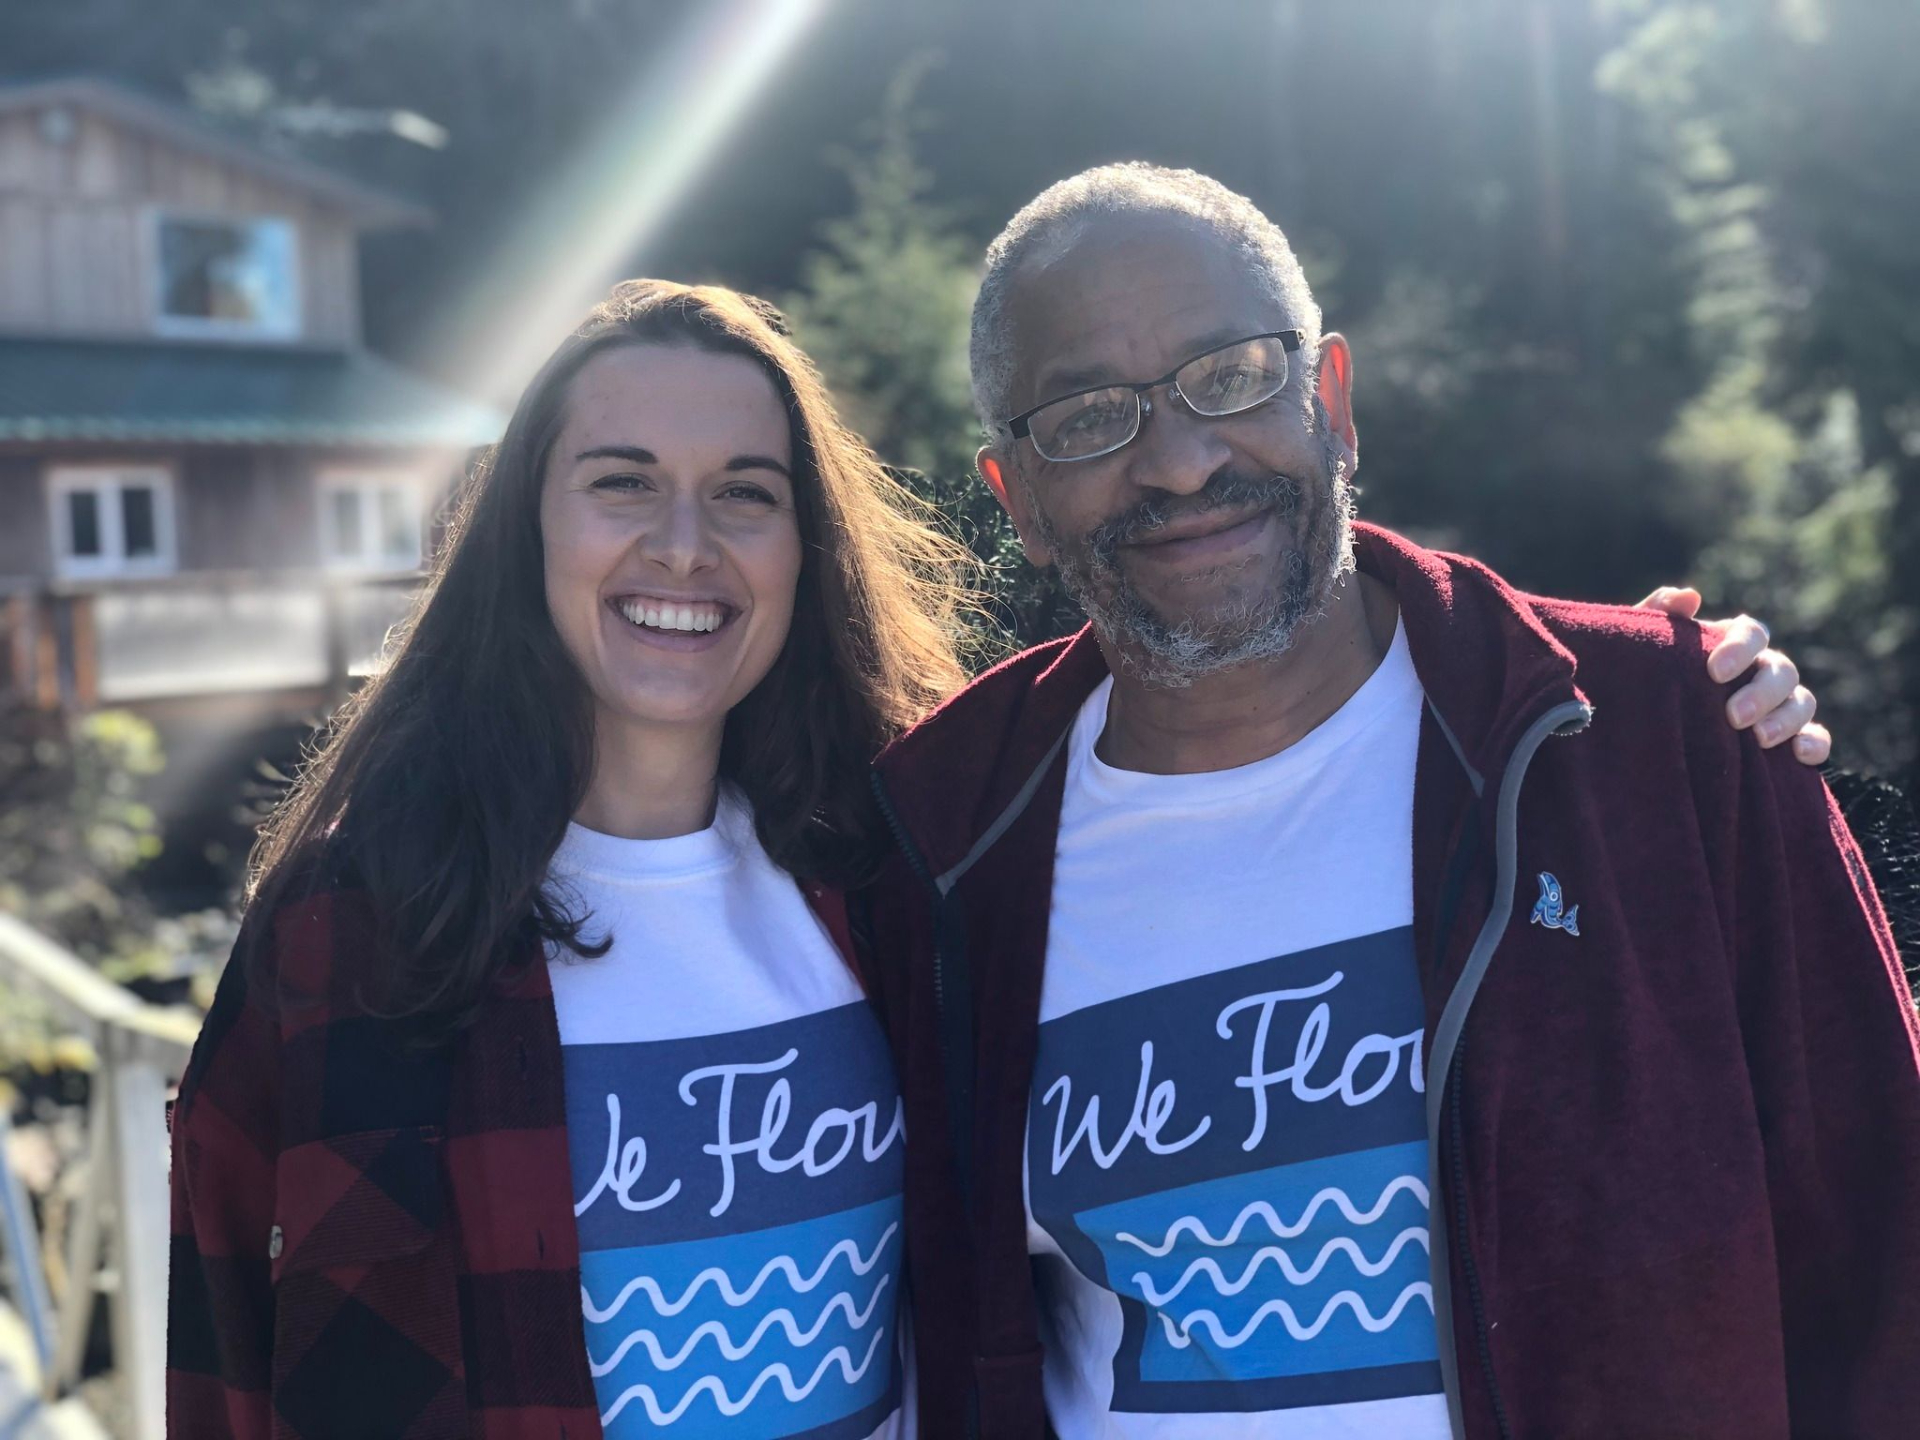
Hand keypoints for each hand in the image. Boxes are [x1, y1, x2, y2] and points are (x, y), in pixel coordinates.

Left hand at [1637, 587, 1829, 766]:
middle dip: (1762, 692)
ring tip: (1760, 739)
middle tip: (1734, 716)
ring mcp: (1778, 706)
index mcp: (1730, 645)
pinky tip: (1799, 755)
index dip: (1740, 649)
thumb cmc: (1638, 679)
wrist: (1635, 729)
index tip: (1714, 672)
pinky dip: (1815, 744)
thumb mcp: (1636, 647)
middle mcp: (1760, 672)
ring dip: (1787, 718)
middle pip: (1781, 671)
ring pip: (1802, 702)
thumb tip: (1689, 597)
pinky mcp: (1788, 740)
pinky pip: (1815, 738)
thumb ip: (1657, 614)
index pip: (1751, 633)